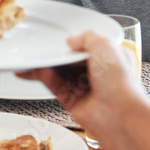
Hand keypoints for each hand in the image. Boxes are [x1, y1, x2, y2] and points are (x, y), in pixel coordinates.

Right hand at [20, 31, 139, 134]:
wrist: (118, 113)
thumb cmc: (119, 80)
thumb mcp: (105, 45)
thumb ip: (86, 37)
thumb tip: (71, 40)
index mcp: (109, 58)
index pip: (87, 47)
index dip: (72, 43)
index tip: (58, 39)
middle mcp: (97, 74)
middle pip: (69, 61)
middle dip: (54, 56)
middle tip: (38, 48)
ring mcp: (84, 88)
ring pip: (59, 74)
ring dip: (44, 66)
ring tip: (29, 60)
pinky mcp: (72, 102)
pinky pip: (55, 87)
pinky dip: (45, 78)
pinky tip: (37, 71)